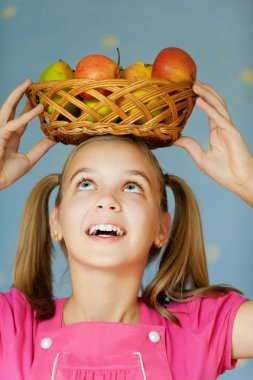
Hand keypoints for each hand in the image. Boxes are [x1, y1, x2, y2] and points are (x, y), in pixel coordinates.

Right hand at [0, 79, 56, 189]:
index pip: (21, 118)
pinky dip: (26, 116)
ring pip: (8, 108)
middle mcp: (4, 131)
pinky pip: (14, 124)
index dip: (30, 108)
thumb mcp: (29, 160)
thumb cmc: (6, 174)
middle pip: (12, 108)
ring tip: (28, 83)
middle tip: (31, 82)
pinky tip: (37, 109)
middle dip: (20, 94)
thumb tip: (54, 139)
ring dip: (18, 95)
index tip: (40, 100)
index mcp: (11, 136)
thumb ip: (40, 149)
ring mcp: (0, 131)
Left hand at [174, 81, 252, 205]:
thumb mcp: (202, 159)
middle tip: (191, 81)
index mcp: (217, 132)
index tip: (189, 91)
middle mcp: (223, 127)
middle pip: (215, 103)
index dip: (201, 99)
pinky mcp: (232, 134)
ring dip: (207, 94)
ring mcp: (229, 129)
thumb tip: (175, 139)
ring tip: (195, 85)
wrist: (239, 182)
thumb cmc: (224, 172)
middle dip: (204, 91)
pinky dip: (209, 109)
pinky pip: (219, 118)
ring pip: (218, 106)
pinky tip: (200, 101)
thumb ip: (190, 147)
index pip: (210, 110)